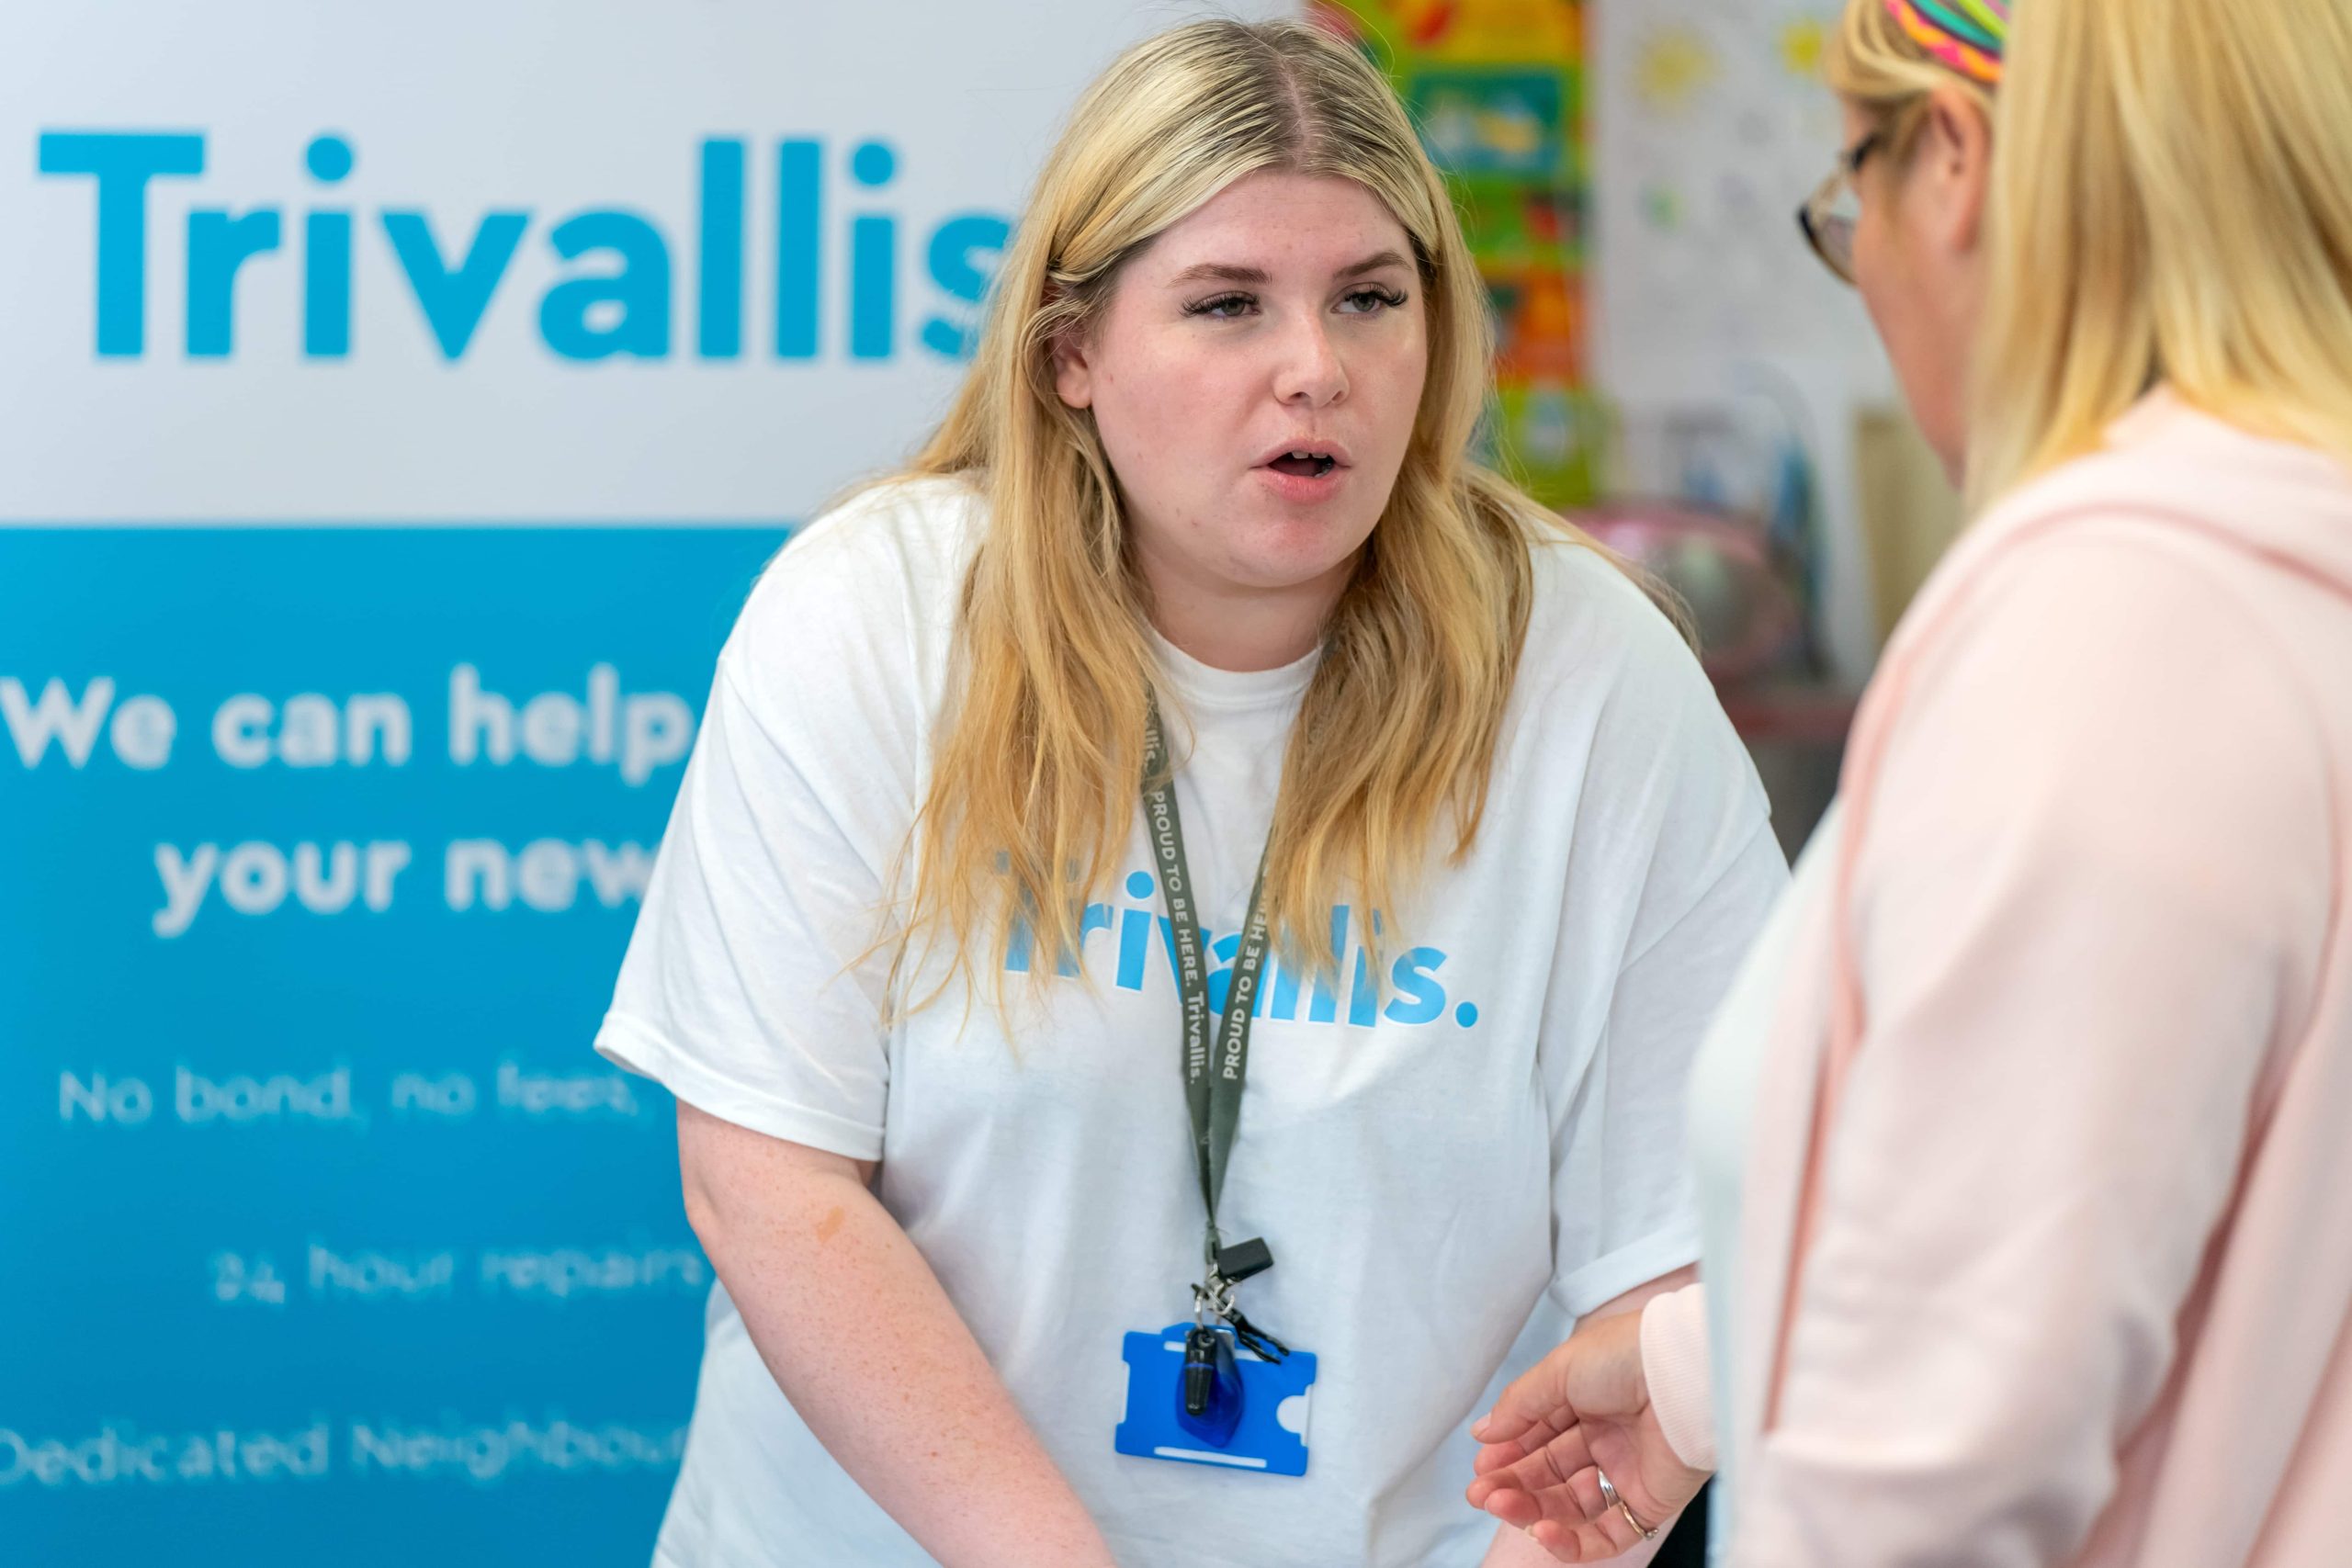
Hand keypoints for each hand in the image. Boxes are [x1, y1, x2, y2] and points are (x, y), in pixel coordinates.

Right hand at [1465, 1308, 1710, 1561]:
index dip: (1508, 1452)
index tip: (1480, 1465)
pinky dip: (1572, 1542)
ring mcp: (1628, 1473)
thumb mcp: (1558, 1370)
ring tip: (1501, 1505)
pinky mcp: (1649, 1505)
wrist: (1685, 1374)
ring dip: (1532, 1510)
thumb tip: (1482, 1432)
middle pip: (1551, 1473)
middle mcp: (1607, 1437)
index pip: (1540, 1435)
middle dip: (1512, 1484)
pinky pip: (1607, 1535)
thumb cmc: (1624, 1358)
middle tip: (1480, 1494)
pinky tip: (1543, 1529)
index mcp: (1588, 1399)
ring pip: (1571, 1506)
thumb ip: (1519, 1406)